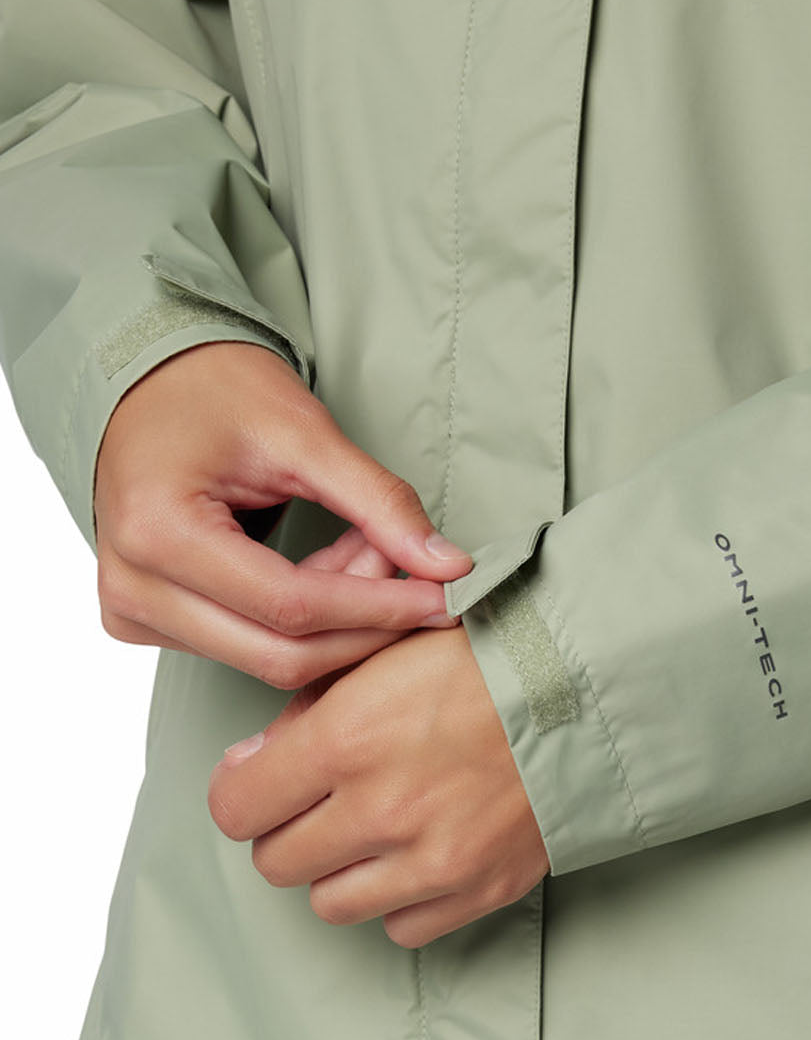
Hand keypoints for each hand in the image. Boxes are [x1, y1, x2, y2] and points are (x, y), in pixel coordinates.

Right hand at [93, 339, 473, 688]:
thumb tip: (448, 567)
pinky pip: (245, 647)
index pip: (291, 606)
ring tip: (362, 548)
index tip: (443, 597)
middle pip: (280, 654)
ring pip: (268, 658)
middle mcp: (132, 586)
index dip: (378, 609)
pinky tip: (325, 566)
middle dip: (363, 623)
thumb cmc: (215, 390)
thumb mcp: (305, 433)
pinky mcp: (144, 620)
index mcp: (158, 532)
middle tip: (411, 572)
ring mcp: (132, 611)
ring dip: (337, 618)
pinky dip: (302, 618)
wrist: (149, 381)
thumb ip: (379, 502)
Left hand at [206, 626, 549, 947]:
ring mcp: (432, 859)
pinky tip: (418, 851)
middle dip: (287, 829)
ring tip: (373, 827)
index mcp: (346, 739)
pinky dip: (399, 898)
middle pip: (275, 862)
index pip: (235, 807)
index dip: (241, 790)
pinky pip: (400, 927)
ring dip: (339, 869)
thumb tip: (253, 762)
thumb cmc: (487, 652)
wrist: (593, 683)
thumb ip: (308, 703)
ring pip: (330, 903)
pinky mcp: (478, 889)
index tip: (258, 778)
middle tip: (319, 799)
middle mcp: (382, 809)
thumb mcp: (382, 648)